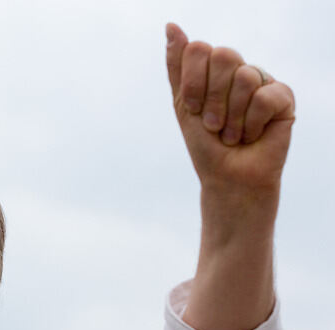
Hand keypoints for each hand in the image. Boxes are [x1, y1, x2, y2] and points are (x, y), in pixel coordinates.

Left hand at [166, 23, 294, 192]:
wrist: (228, 177)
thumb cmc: (205, 145)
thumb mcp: (183, 105)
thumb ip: (177, 66)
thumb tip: (171, 26)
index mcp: (212, 70)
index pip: (199, 48)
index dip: (192, 81)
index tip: (191, 109)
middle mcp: (238, 71)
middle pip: (223, 55)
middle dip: (211, 97)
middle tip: (212, 124)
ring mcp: (262, 81)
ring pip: (245, 77)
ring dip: (231, 116)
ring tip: (231, 135)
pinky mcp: (283, 96)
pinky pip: (265, 97)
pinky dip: (251, 123)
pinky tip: (252, 135)